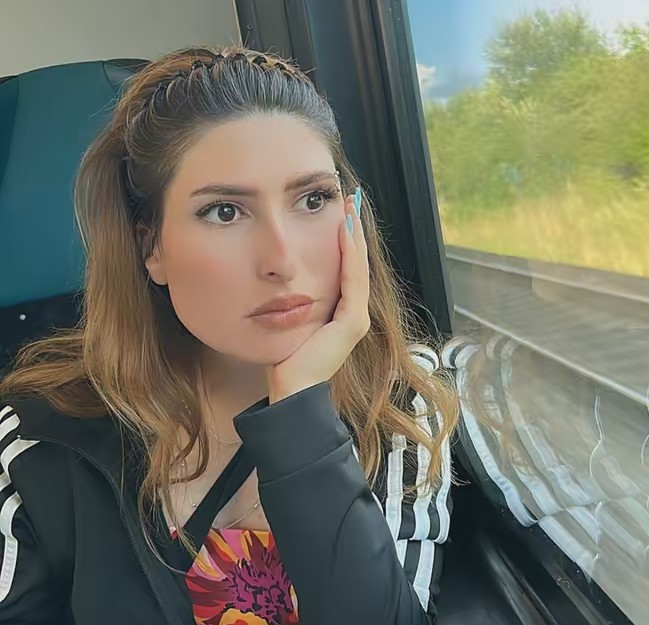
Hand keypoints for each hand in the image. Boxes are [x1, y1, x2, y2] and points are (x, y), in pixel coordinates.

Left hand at [266, 189, 369, 402]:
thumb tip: (277, 278)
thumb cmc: (286, 358)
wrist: (291, 386)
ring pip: (357, 268)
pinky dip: (349, 255)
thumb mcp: (291, 321)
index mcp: (340, 314)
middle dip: (353, 230)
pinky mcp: (352, 322)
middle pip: (356, 264)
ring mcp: (356, 318)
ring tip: (349, 207)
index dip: (345, 240)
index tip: (339, 213)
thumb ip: (293, 301)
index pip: (346, 269)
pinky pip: (352, 281)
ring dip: (354, 236)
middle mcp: (353, 314)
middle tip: (349, 199)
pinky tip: (344, 231)